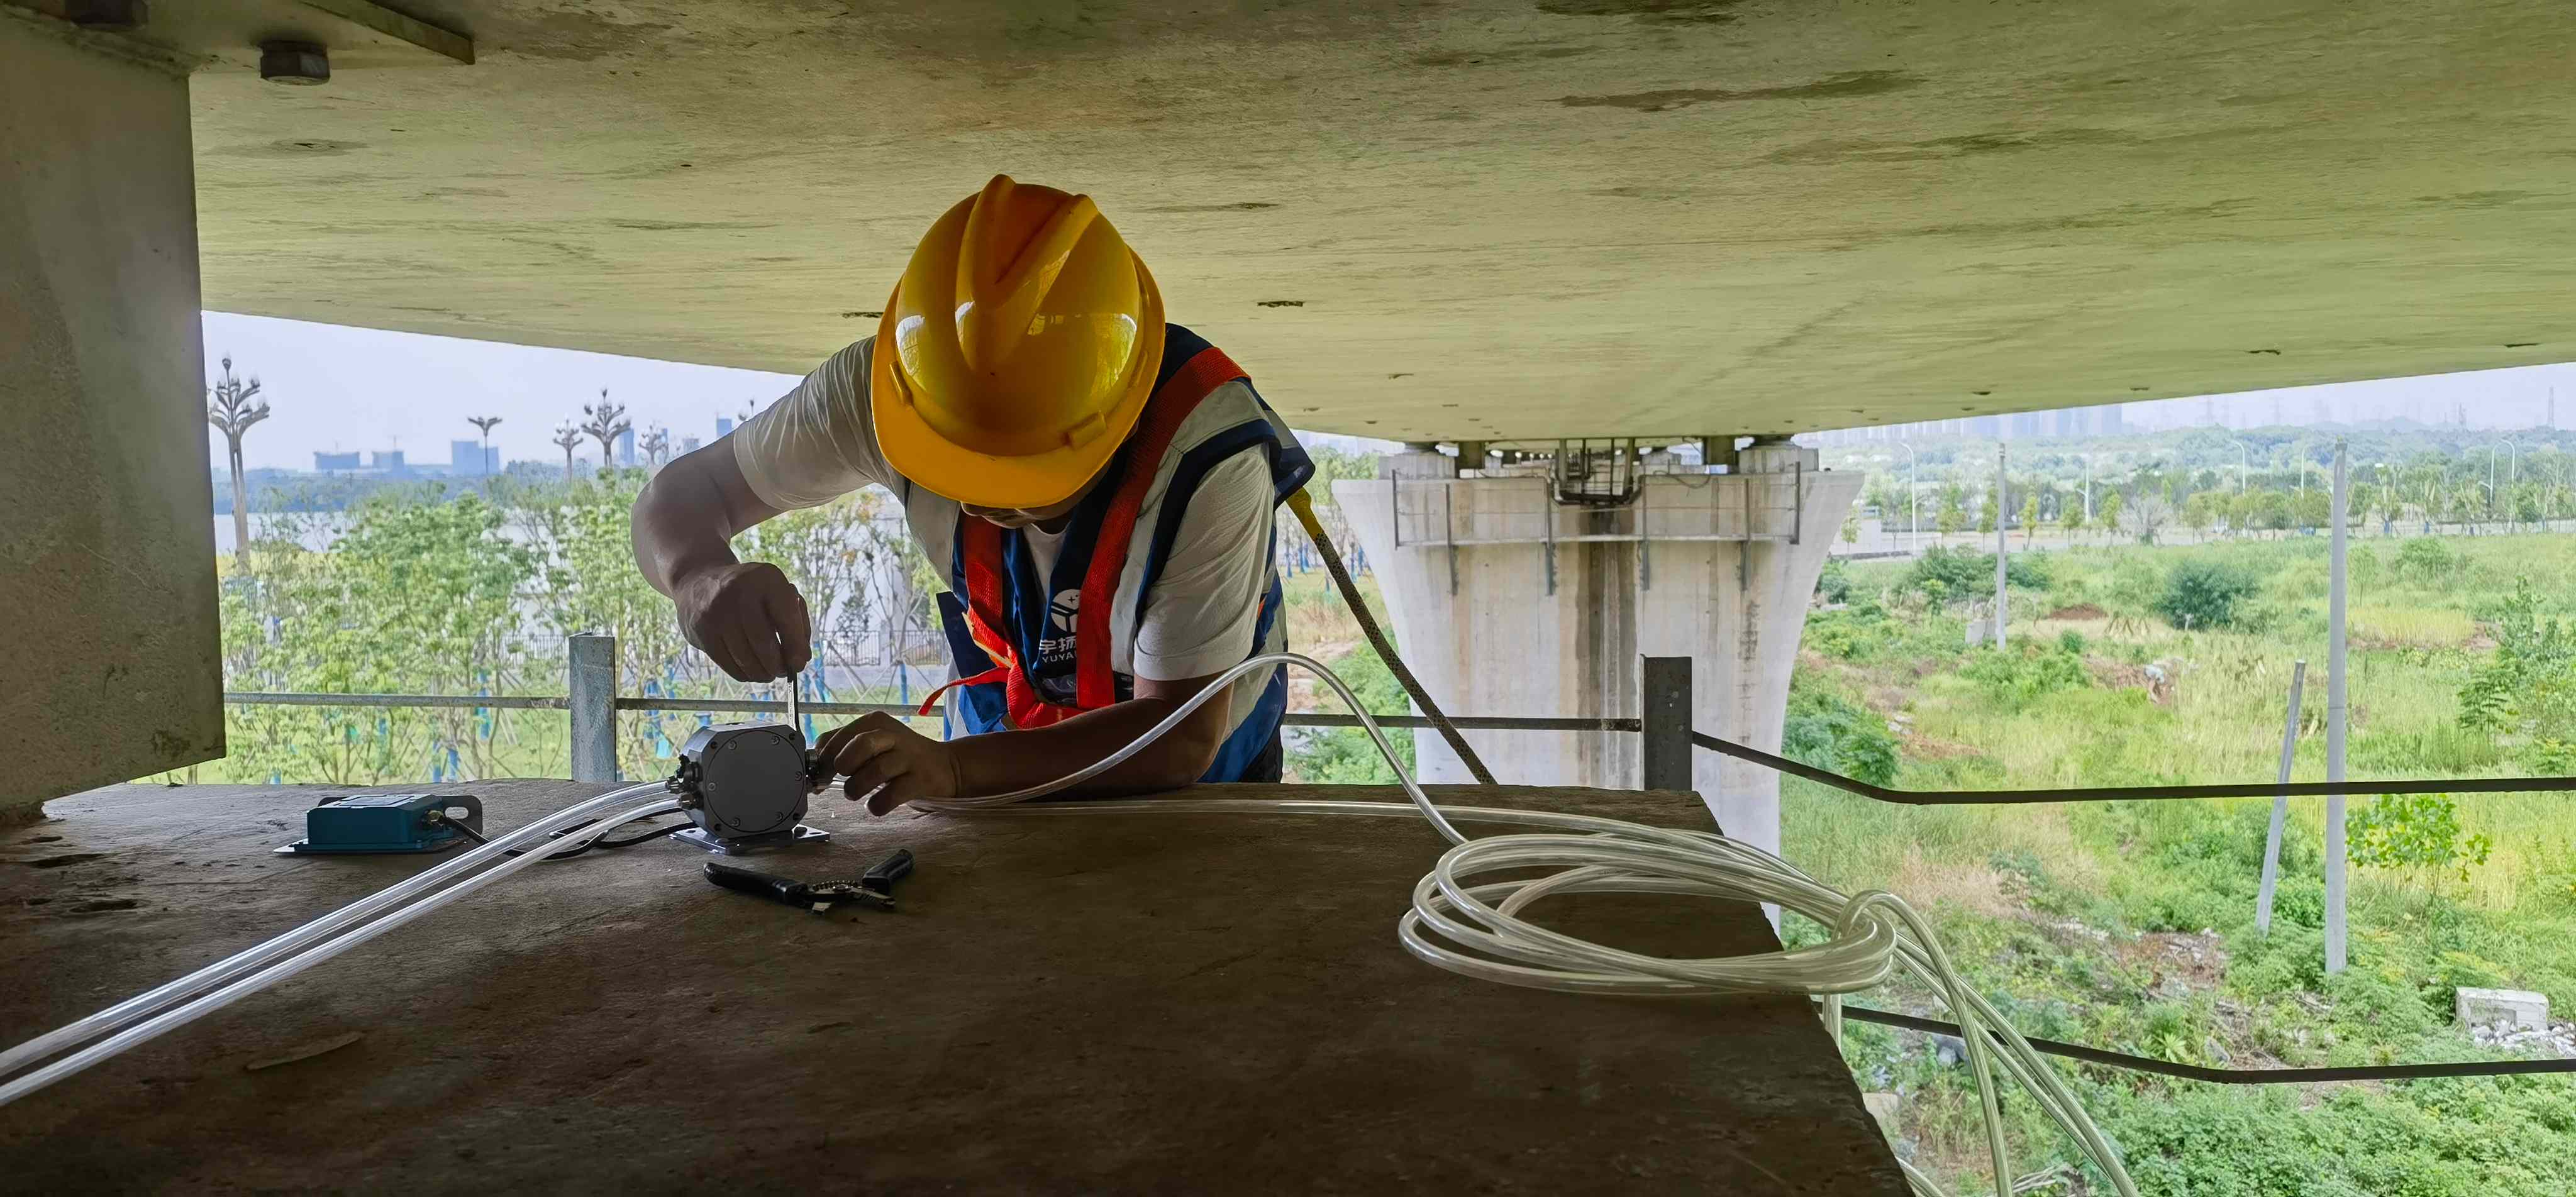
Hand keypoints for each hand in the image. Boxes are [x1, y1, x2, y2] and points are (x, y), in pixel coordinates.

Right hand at [673, 562, 810, 681]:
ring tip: (768, 673)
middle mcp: (739, 590)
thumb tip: (801, 659)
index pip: (785, 616)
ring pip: (744, 656)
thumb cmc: (752, 594)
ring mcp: (716, 610)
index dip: (795, 644)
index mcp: (766, 578)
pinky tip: (751, 671)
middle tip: (783, 671)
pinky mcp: (701, 629)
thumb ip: (797, 623)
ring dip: (761, 672)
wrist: (701, 582)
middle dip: (777, 664)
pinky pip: (726, 663)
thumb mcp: (778, 593)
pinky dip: (743, 673)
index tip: (799, 664)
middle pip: (762, 640)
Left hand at [813, 713, 963, 814]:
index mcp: (875, 722)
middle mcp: (893, 735)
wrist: (947, 766)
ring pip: (875, 771)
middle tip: (845, 779)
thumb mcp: (873, 743)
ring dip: (857, 788)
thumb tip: (813, 770)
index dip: (823, 759)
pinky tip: (876, 805)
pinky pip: (891, 796)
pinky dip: (877, 805)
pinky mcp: (922, 779)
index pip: (838, 736)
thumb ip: (843, 749)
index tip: (822, 775)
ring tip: (856, 794)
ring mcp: (909, 757)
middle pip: (859, 745)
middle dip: (844, 767)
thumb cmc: (900, 757)